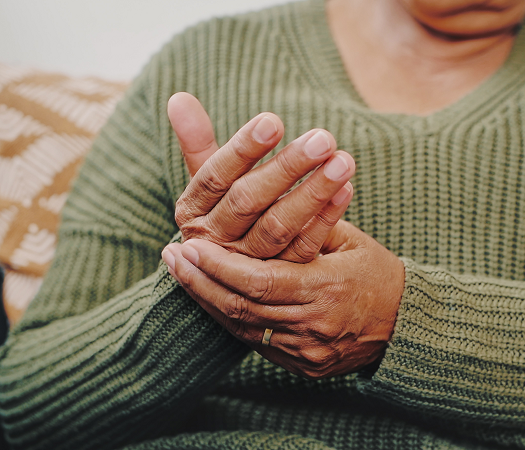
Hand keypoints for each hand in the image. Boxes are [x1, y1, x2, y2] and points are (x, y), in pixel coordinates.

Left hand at [162, 221, 405, 378]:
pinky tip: (210, 297)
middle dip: (200, 282)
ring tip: (182, 274)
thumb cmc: (378, 272)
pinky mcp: (302, 365)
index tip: (188, 245)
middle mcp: (312, 326)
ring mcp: (306, 352)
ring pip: (241, 329)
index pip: (257, 281)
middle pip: (240, 308)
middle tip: (171, 258)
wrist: (407, 325)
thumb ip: (307, 223)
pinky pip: (255, 342)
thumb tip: (264, 192)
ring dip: (208, 300)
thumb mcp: (349, 239)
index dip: (218, 266)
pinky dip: (229, 319)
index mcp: (326, 289)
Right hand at [168, 92, 354, 262]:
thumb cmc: (224, 210)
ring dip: (314, 192)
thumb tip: (178, 96)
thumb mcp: (208, 181)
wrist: (237, 275)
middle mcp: (215, 242)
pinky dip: (327, 218)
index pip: (214, 177)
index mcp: (192, 212)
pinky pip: (305, 247)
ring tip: (343, 160)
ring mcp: (248, 264)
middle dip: (286, 168)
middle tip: (322, 138)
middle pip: (248, 201)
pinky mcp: (280, 279)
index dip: (242, 149)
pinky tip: (347, 189)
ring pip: (279, 227)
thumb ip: (196, 141)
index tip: (273, 121)